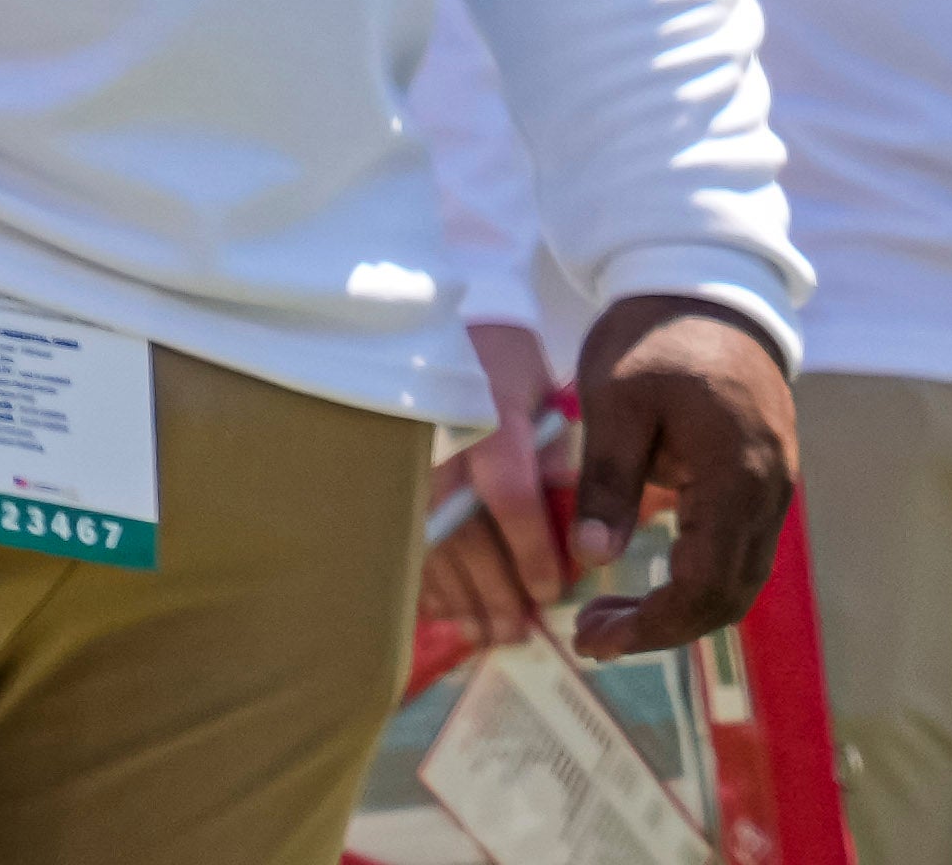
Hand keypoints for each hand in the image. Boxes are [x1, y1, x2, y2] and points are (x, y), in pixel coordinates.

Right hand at [418, 320, 566, 647]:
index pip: (509, 494)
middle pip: (463, 533)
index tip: (551, 590)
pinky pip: (395, 534)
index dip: (531, 551)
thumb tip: (571, 524)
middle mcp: (438, 442)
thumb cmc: (498, 358)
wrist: (432, 321)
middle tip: (518, 629)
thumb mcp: (543, 392)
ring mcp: (401, 459)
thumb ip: (558, 454)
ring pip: (426, 541)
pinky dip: (420, 577)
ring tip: (486, 631)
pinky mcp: (380, 472)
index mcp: (487, 416)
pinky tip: (442, 606)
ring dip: (458, 596)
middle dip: (494, 591)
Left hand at [563, 295, 799, 658]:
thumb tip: (593, 558)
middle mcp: (769, 494)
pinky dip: (695, 577)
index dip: (652, 625)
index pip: (704, 585)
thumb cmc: (654, 337)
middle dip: (660, 628)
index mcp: (736, 477)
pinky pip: (737, 550)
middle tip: (591, 637)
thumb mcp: (613, 401)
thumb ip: (608, 481)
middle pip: (727, 596)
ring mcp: (773, 490)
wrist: (705, 288)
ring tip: (606, 616)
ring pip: (737, 579)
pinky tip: (644, 578)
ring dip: (677, 608)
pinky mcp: (762, 482)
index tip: (594, 638)